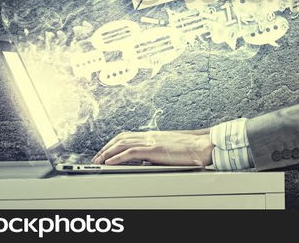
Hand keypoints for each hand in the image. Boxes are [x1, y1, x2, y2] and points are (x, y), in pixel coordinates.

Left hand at [91, 130, 213, 165]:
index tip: (105, 151)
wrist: (202, 146)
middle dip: (106, 148)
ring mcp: (151, 141)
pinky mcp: (154, 149)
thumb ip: (155, 155)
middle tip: (96, 158)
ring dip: (107, 152)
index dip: (113, 143)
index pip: (127, 136)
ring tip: (98, 161)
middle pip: (120, 138)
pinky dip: (118, 157)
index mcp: (153, 136)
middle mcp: (150, 136)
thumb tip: (145, 162)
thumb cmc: (190, 149)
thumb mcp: (169, 152)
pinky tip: (110, 162)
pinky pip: (131, 152)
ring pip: (122, 143)